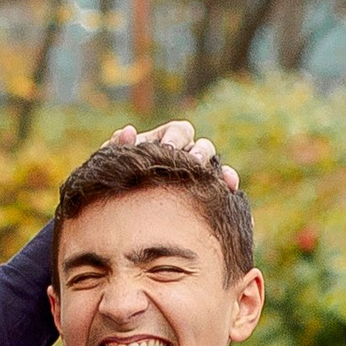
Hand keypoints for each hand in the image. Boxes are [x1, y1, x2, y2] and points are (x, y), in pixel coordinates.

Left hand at [106, 116, 238, 190]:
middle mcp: (186, 156)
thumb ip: (116, 147)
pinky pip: (222, 195)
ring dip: (221, 172)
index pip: (179, 131)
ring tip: (224, 181)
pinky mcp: (204, 198)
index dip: (176, 138)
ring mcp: (196, 177)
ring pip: (216, 169)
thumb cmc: (112, 181)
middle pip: (202, 146)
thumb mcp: (109, 164)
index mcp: (166, 141)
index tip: (167, 148)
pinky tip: (235, 202)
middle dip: (200, 153)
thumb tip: (128, 131)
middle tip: (194, 162)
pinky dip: (229, 195)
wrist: (116, 213)